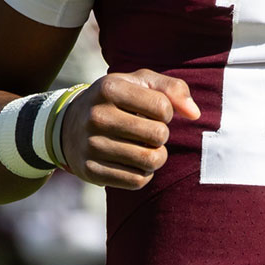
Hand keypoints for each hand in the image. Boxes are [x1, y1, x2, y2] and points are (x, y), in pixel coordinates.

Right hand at [59, 69, 198, 189]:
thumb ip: (172, 89)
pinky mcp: (91, 171)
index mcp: (109, 88)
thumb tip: (194, 114)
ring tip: (148, 148)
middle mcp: (97, 116)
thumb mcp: (139, 82)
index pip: (162, 107)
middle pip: (158, 135)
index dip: (167, 112)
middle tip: (150, 132)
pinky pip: (137, 181)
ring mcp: (91, 145)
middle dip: (162, 135)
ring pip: (150, 161)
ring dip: (157, 157)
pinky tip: (134, 162)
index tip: (154, 112)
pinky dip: (144, 174)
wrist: (69, 125)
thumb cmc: (117, 100)